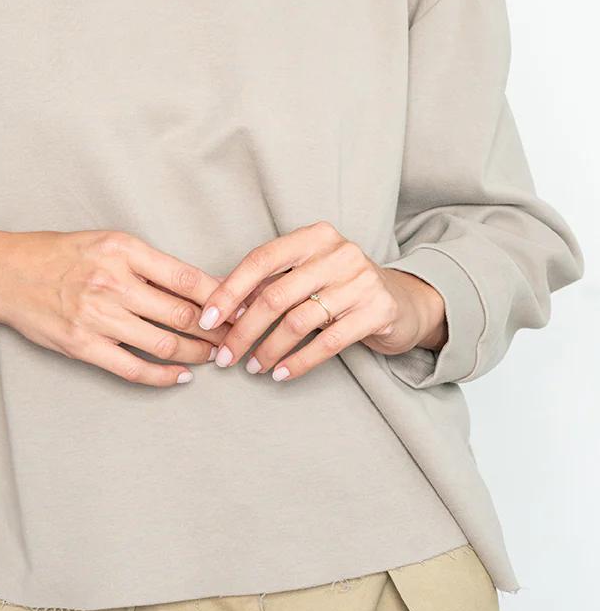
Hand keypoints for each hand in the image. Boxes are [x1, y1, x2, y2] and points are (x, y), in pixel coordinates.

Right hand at [0, 227, 235, 385]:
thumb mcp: (107, 242)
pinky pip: (134, 367)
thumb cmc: (59, 253)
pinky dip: (163, 376)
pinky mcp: (82, 345)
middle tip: (238, 338)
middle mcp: (113, 281)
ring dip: (197, 354)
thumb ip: (148, 263)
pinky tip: (180, 376)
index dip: (221, 297)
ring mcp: (97, 316)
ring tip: (215, 357)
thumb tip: (198, 286)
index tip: (242, 307)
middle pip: (182, 314)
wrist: (6, 272)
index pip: (187, 278)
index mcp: (123, 249)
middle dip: (217, 330)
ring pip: (164, 342)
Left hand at [195, 220, 445, 380]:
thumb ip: (270, 283)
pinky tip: (281, 373)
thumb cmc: (341, 288)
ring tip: (252, 367)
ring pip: (299, 321)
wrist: (403, 301)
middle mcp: (339, 252)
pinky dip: (299, 362)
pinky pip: (328, 342)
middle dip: (244, 330)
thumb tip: (218, 307)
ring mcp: (361, 280)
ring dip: (268, 349)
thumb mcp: (308, 274)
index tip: (208, 320)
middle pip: (276, 295)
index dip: (230, 291)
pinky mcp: (378, 310)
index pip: (261, 260)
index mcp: (315, 236)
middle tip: (226, 356)